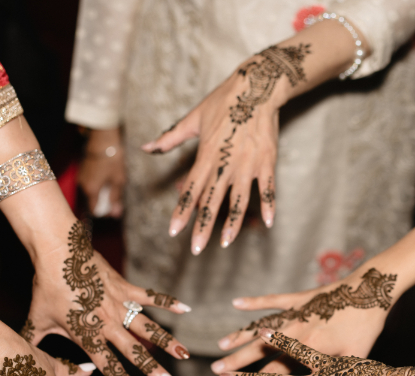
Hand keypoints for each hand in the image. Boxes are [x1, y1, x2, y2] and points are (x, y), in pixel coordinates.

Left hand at [22, 220, 191, 375]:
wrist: (57, 252)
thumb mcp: (37, 321)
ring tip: (184, 355)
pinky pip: (150, 296)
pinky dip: (168, 302)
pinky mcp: (124, 286)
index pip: (107, 363)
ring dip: (167, 341)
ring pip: (147, 327)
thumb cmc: (45, 287)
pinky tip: (186, 309)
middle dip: (152, 369)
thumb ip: (34, 344)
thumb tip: (23, 364)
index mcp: (85, 333)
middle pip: (133, 350)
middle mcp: (105, 322)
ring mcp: (118, 303)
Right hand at [79, 128, 124, 217]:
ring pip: (90, 193)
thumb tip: (116, 214)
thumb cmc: (112, 160)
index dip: (104, 213)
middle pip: (92, 202)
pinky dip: (97, 186)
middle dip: (103, 204)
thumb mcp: (118, 181)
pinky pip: (89, 184)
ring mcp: (81, 178)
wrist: (103, 140)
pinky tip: (106, 180)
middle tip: (115, 200)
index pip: (94, 210)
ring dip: (100, 194)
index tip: (113, 210)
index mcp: (91, 191)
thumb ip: (115, 199)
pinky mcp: (82, 171)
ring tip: (112, 188)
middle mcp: (83, 186)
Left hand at [142, 45, 314, 252]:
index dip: (182, 211)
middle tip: (196, 249)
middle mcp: (226, 164)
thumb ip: (170, 138)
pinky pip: (268, 189)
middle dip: (203, 226)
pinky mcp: (267, 162)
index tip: (174, 231)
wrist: (256, 88)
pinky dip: (269, 206)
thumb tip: (146, 147)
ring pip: (239, 200)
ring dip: (233, 223)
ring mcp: (248, 165)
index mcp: (206, 155)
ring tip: (226, 242)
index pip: (191, 189)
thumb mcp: (192, 119)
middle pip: (212, 201)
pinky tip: (267, 224)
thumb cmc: (221, 102)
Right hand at [213, 267, 396, 374]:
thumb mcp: (353, 358)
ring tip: (220, 346)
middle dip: (237, 364)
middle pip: (260, 352)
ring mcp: (295, 313)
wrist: (370, 291)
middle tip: (217, 374)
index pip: (274, 373)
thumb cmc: (366, 328)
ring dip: (240, 336)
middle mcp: (295, 332)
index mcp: (307, 350)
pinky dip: (254, 302)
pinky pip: (272, 300)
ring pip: (260, 327)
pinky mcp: (299, 298)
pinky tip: (236, 303)